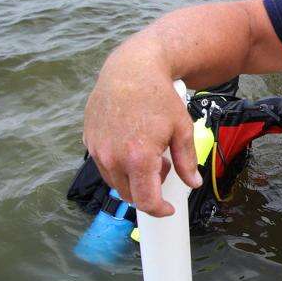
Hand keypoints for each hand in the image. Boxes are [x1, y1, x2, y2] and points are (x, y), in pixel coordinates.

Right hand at [83, 49, 202, 216]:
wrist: (131, 70)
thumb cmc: (159, 97)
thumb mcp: (182, 129)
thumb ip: (187, 161)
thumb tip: (193, 184)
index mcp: (138, 157)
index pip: (146, 201)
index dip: (159, 210)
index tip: (169, 209)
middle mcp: (113, 157)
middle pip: (129, 194)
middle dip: (148, 190)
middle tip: (164, 167)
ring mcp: (97, 150)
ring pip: (115, 182)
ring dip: (133, 178)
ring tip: (150, 153)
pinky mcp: (88, 141)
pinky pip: (104, 165)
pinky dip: (119, 165)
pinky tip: (133, 144)